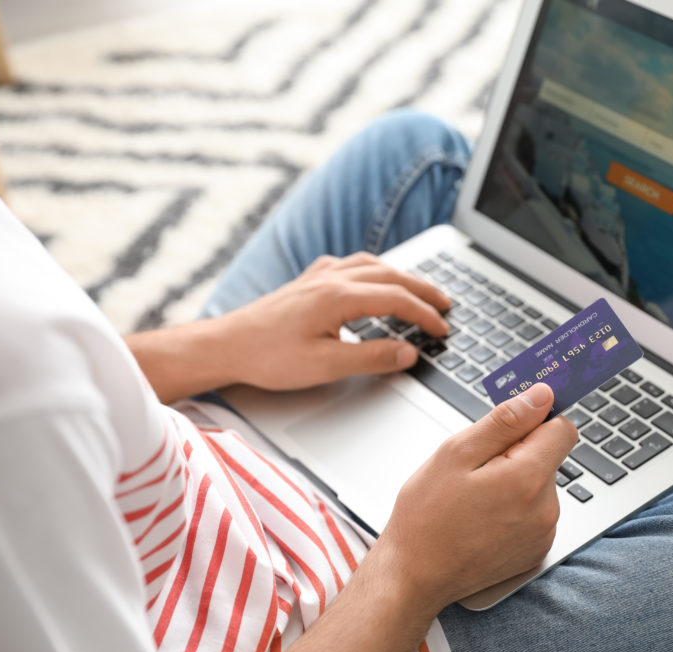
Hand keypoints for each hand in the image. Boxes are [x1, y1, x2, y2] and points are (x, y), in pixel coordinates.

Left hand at [215, 252, 450, 390]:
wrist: (226, 346)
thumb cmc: (268, 357)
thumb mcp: (326, 366)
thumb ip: (372, 357)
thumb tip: (408, 352)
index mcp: (339, 297)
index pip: (397, 300)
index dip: (425, 315)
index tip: (443, 329)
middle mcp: (331, 279)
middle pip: (390, 276)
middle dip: (423, 289)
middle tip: (446, 303)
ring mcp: (317, 277)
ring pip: (370, 265)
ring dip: (399, 275)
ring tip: (418, 289)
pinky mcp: (305, 283)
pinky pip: (347, 265)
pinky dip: (370, 269)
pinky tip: (368, 277)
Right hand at [374, 383, 577, 611]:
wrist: (414, 575)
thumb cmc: (427, 515)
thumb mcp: (456, 453)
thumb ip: (505, 420)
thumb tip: (541, 396)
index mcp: (528, 479)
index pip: (562, 428)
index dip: (535, 420)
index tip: (510, 425)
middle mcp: (546, 509)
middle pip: (548, 457)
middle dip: (517, 454)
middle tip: (476, 470)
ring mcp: (543, 534)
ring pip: (539, 485)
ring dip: (515, 482)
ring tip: (475, 498)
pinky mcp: (536, 551)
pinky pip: (535, 513)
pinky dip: (514, 509)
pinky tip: (483, 518)